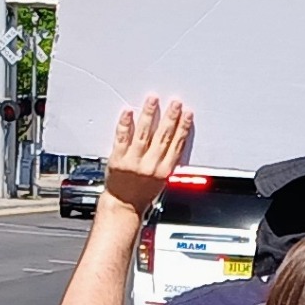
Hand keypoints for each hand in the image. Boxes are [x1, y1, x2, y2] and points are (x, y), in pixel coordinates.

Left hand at [104, 96, 192, 212]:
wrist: (123, 205)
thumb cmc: (142, 194)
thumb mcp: (162, 180)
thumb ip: (167, 161)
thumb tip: (175, 141)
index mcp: (164, 170)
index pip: (176, 144)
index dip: (183, 127)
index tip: (187, 114)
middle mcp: (150, 165)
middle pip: (163, 136)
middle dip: (170, 117)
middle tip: (175, 103)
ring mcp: (134, 162)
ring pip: (144, 133)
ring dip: (150, 114)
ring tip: (153, 100)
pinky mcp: (118, 159)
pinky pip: (122, 138)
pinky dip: (125, 124)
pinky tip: (129, 112)